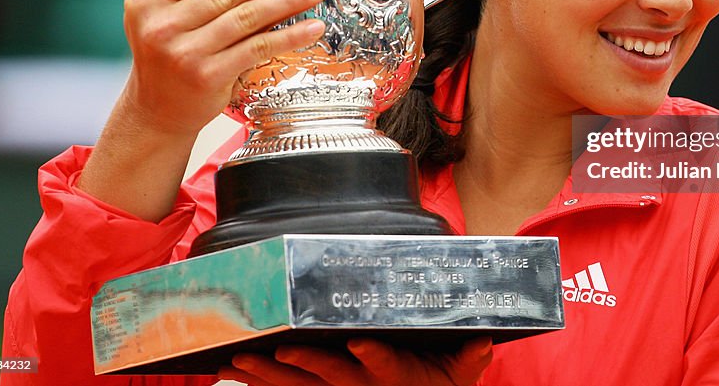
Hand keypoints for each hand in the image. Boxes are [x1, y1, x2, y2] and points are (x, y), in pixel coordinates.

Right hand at [77, 0, 326, 220]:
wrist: (157, 110)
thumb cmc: (162, 54)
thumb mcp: (156, 11)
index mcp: (147, 1)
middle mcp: (162, 26)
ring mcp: (185, 53)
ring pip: (246, 18)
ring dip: (286, 2)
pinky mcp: (209, 76)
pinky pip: (257, 49)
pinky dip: (288, 36)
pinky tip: (311, 28)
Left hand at [218, 338, 492, 385]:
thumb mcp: (459, 376)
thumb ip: (469, 358)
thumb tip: (483, 338)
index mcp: (396, 377)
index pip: (385, 364)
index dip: (372, 355)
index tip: (358, 343)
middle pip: (332, 378)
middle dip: (304, 365)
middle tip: (279, 352)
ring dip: (268, 376)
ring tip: (240, 361)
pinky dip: (261, 384)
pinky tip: (234, 371)